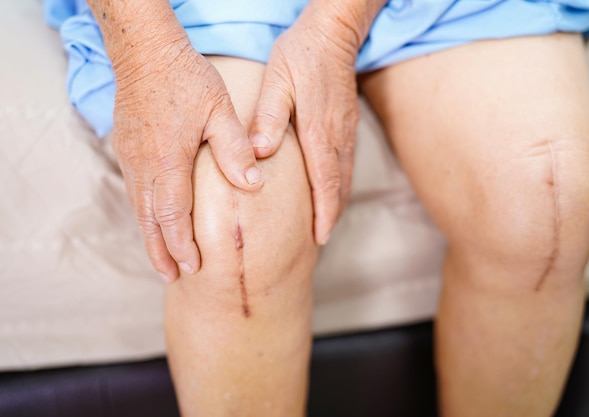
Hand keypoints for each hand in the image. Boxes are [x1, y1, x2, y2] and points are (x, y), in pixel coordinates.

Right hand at [112, 40, 262, 281]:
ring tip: (161, 260)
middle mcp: (144, 166)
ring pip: (138, 209)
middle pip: (149, 222)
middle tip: (171, 278)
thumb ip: (235, 151)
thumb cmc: (186, 78)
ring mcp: (131, 158)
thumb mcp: (220, 111)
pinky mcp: (127, 149)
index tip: (192, 267)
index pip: (172, 216)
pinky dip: (144, 214)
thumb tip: (254, 186)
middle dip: (161, 252)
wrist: (145, 50)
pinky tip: (152, 221)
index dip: (181, 246)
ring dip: (150, 237)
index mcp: (168, 162)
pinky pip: (134, 192)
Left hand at [249, 7, 359, 244]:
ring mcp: (346, 132)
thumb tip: (259, 153)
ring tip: (323, 223)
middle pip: (339, 188)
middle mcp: (337, 138)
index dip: (324, 214)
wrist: (334, 33)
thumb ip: (269, 118)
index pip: (326, 184)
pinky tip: (329, 190)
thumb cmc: (302, 55)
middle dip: (331, 216)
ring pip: (344, 178)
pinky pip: (345, 164)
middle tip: (319, 240)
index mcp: (319, 132)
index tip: (319, 239)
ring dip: (335, 203)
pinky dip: (338, 185)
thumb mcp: (278, 81)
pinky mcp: (347, 125)